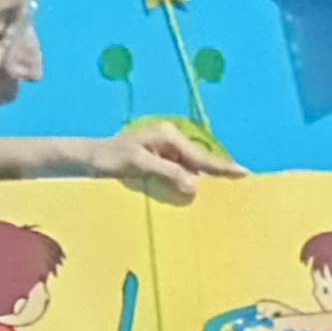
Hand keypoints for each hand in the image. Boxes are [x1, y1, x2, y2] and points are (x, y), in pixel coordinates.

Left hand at [89, 117, 241, 200]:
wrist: (87, 158)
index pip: (200, 156)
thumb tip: (195, 185)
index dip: (223, 166)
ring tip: (228, 192)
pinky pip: (182, 173)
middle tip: (243, 183)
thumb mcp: (138, 164)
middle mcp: (170, 142)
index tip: (244, 173)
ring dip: (206, 180)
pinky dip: (192, 183)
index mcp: (168, 137)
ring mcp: (166, 152)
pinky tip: (201, 193)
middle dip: (219, 172)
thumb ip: (167, 173)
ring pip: (193, 168)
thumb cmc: (109, 158)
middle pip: (200, 161)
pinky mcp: (160, 163)